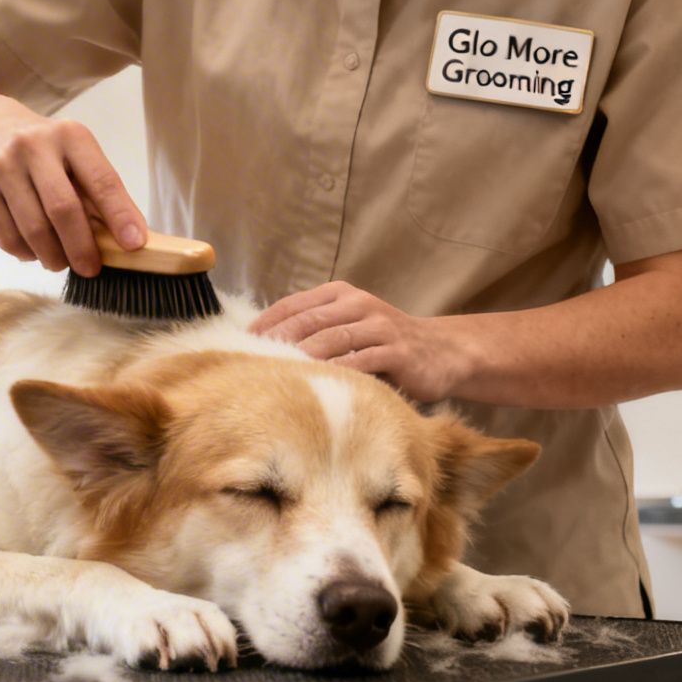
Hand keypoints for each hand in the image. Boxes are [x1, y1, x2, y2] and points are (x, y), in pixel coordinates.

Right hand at [0, 107, 146, 276]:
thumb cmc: (42, 152)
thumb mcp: (73, 156)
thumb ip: (96, 193)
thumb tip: (126, 241)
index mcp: (71, 136)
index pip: (102, 181)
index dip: (120, 216)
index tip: (134, 245)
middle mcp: (34, 145)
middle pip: (63, 209)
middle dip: (81, 247)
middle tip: (90, 268)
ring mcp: (2, 165)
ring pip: (32, 229)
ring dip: (51, 256)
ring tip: (59, 261)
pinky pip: (6, 236)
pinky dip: (24, 253)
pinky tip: (31, 251)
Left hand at [249, 281, 477, 402]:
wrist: (442, 352)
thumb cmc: (384, 344)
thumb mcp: (349, 327)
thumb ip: (315, 330)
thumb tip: (262, 348)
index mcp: (341, 294)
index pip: (294, 304)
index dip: (266, 323)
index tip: (240, 344)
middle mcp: (359, 304)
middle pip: (308, 321)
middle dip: (278, 341)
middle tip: (250, 362)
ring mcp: (379, 326)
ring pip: (331, 339)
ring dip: (302, 357)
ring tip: (275, 375)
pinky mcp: (397, 351)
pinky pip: (360, 361)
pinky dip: (336, 373)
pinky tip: (316, 387)